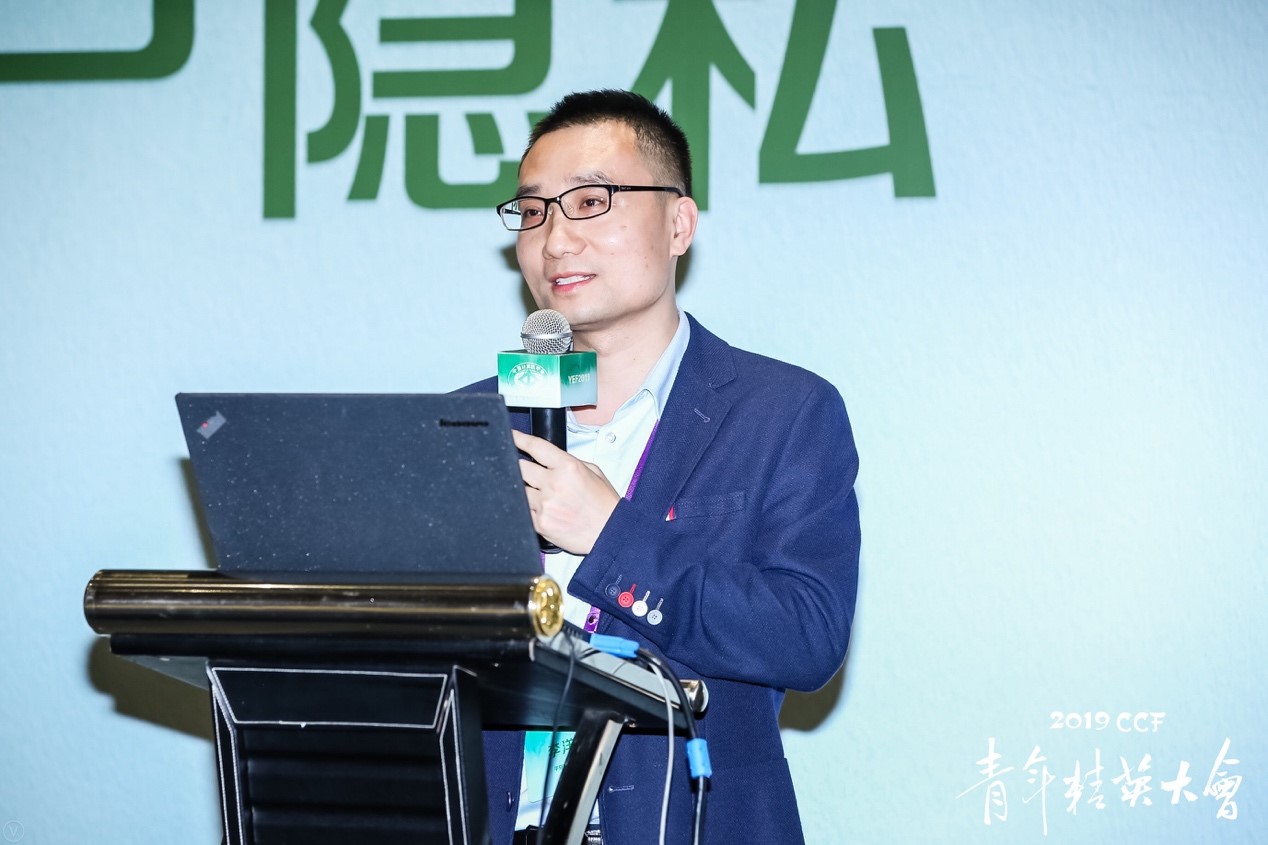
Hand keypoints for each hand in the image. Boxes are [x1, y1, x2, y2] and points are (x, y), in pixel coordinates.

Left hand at [513, 429, 620, 554]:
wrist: (610, 534)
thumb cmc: (604, 505)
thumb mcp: (594, 473)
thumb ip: (569, 462)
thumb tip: (550, 458)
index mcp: (568, 467)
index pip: (535, 447)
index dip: (518, 439)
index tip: (511, 436)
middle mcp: (554, 484)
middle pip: (521, 467)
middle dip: (522, 468)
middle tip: (530, 473)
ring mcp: (545, 505)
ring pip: (519, 490)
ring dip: (526, 490)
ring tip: (544, 496)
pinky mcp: (540, 524)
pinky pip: (524, 511)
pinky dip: (531, 509)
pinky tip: (546, 511)